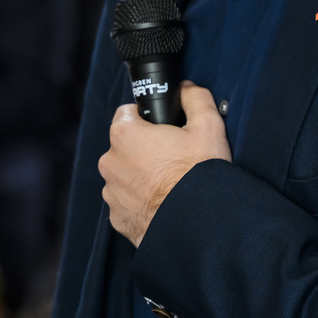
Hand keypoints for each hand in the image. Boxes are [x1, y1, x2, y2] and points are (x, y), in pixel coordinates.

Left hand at [99, 83, 230, 246]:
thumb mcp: (208, 127)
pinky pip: (127, 203)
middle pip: (125, 146)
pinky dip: (141, 202)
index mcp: (124, 135)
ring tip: (170, 185)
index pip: (126, 113)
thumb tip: (186, 89)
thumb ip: (195, 99)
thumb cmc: (200, 175)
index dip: (146, 118)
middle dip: (144, 149)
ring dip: (141, 177)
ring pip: (125, 176)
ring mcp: (112, 193)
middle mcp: (110, 163)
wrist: (199, 228)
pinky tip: (164, 204)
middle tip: (173, 159)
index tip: (162, 128)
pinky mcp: (118, 219)